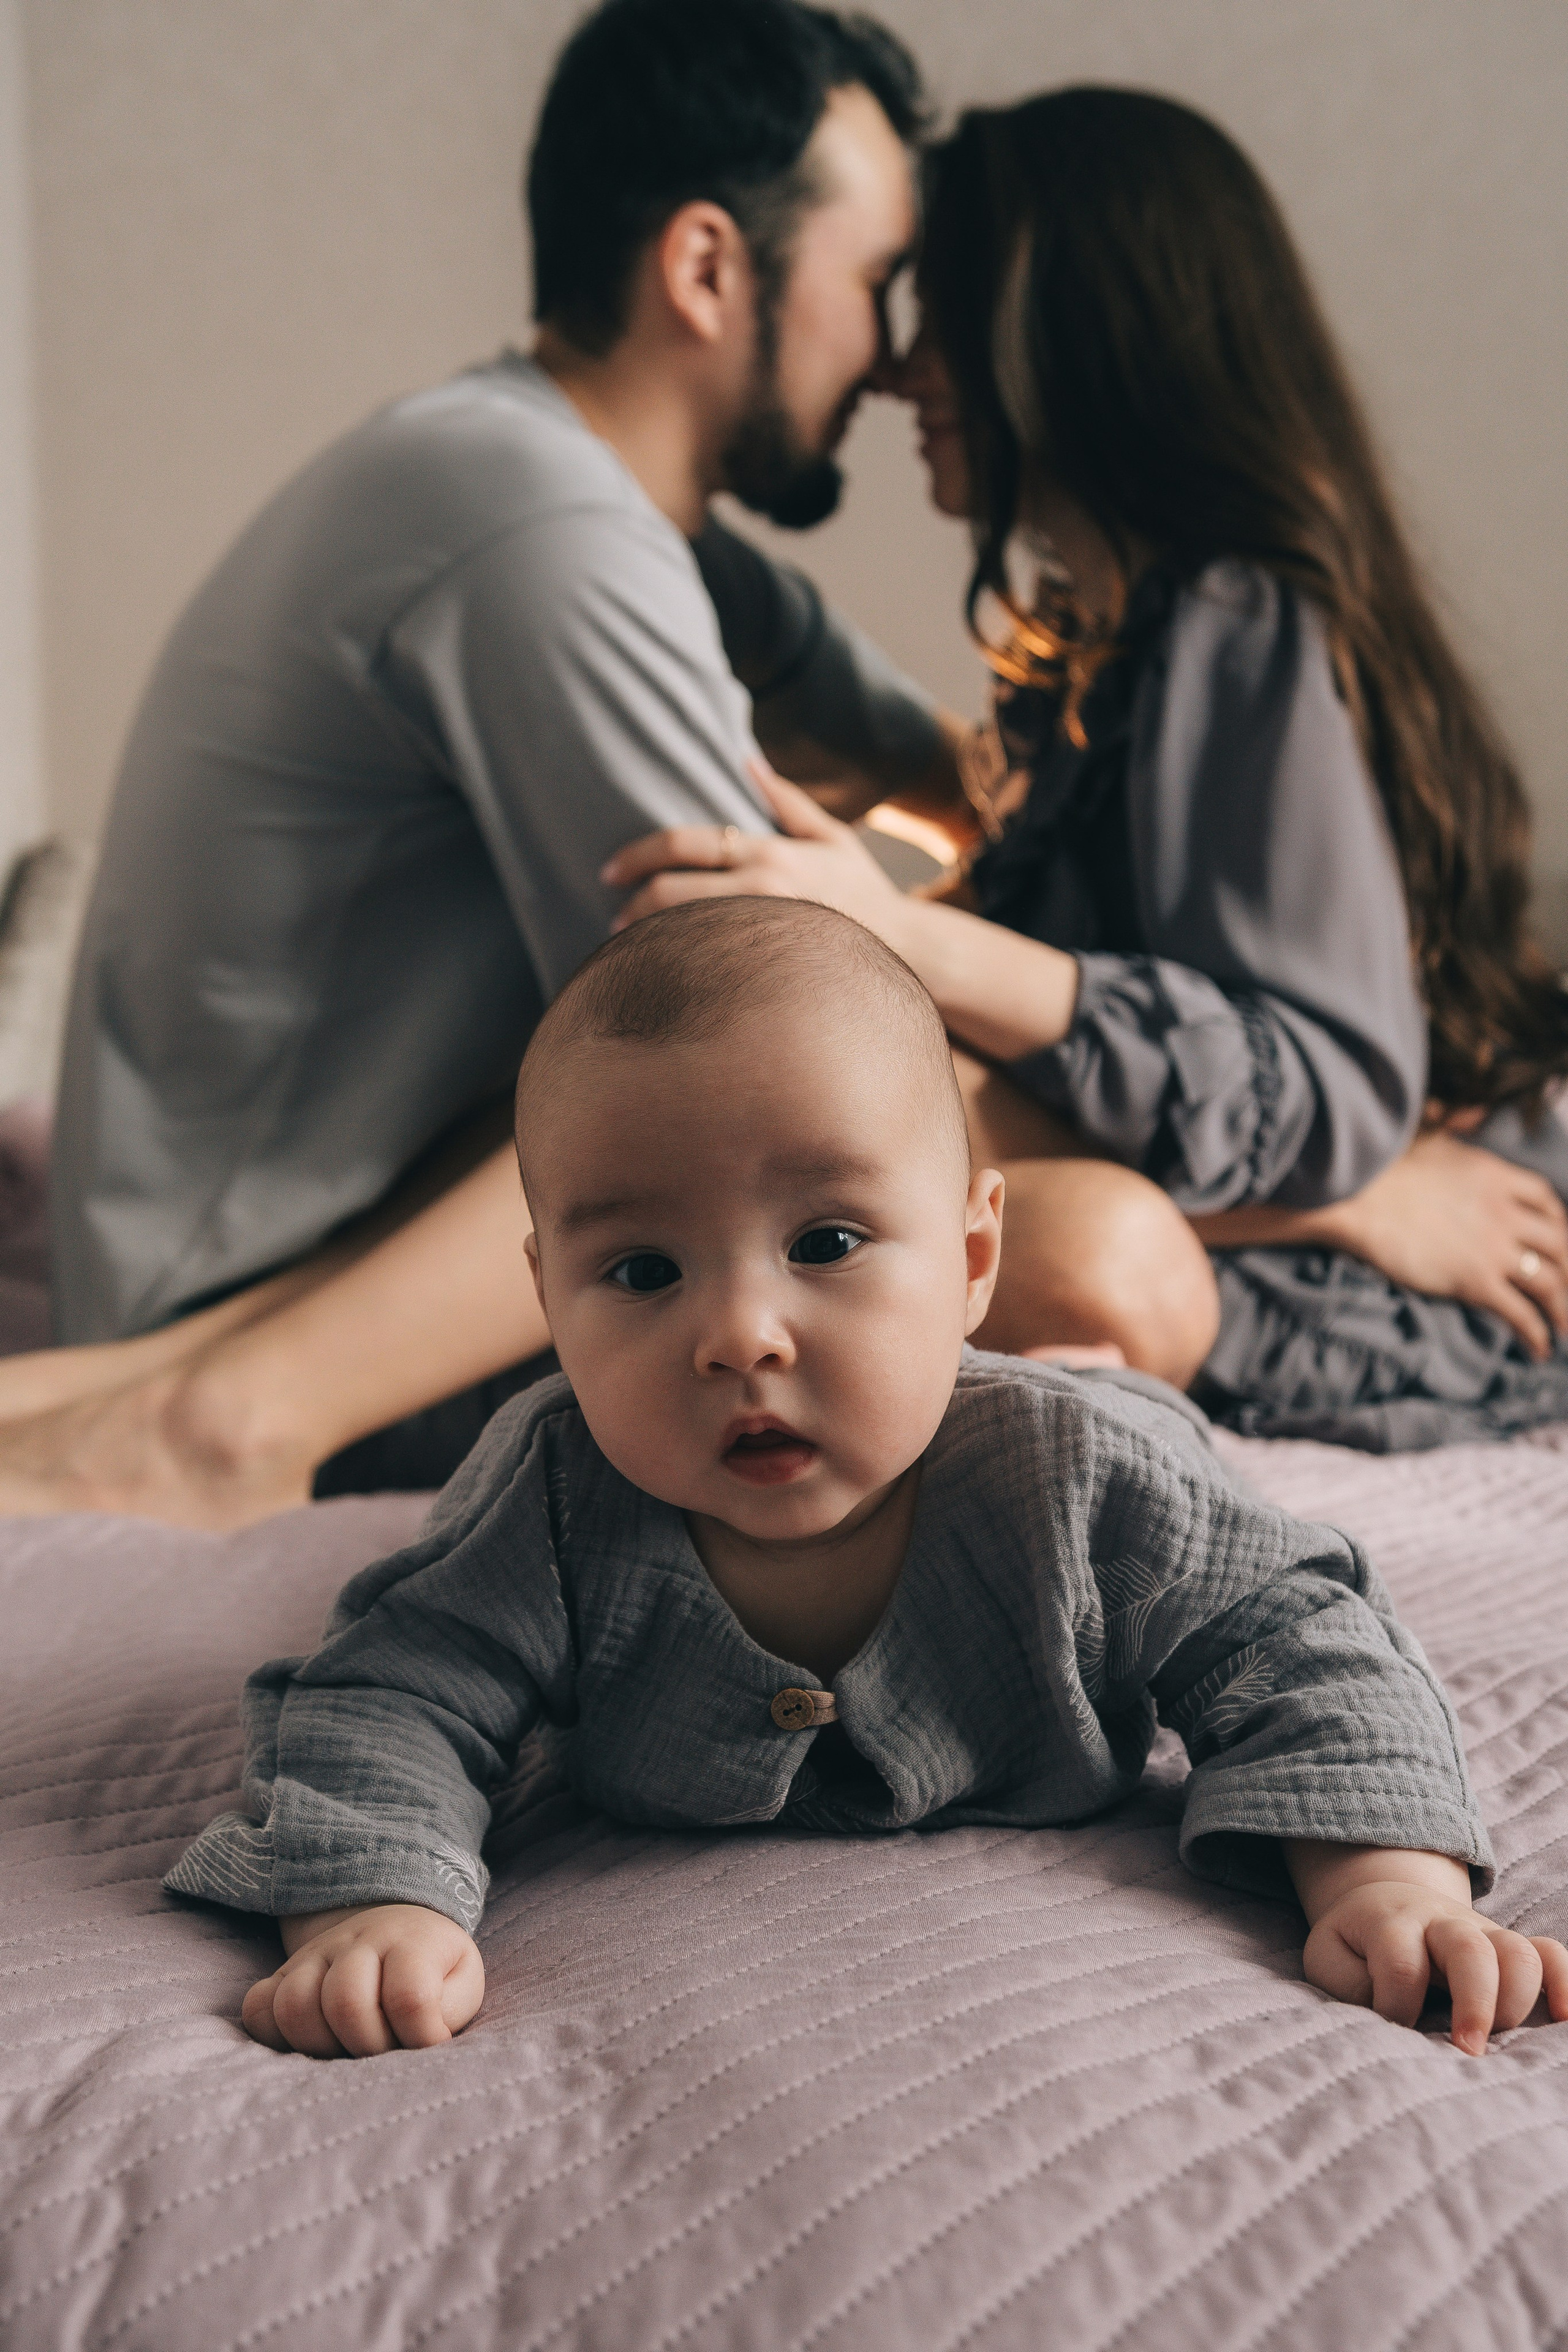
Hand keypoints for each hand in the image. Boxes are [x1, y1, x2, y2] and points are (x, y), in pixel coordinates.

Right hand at [241, 1903, 484, 2058]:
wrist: (395, 1925)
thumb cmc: (433, 1969)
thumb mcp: (461, 1981)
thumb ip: (449, 2012)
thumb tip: (420, 2046)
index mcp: (411, 1942)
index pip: (410, 1995)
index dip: (421, 2036)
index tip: (431, 2044)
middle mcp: (357, 1941)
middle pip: (345, 2002)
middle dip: (368, 2046)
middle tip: (385, 2054)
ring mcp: (315, 1954)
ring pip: (293, 2005)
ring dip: (320, 2046)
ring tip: (347, 2051)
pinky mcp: (284, 1972)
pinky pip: (258, 2007)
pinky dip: (276, 2036)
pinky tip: (309, 2042)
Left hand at [600, 762, 908, 946]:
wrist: (904, 949)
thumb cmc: (862, 892)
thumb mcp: (832, 837)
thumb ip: (786, 800)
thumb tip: (745, 760)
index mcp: (769, 853)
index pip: (686, 844)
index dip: (639, 855)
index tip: (611, 870)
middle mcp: (761, 891)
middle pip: (671, 892)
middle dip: (632, 902)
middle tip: (614, 914)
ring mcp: (762, 932)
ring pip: (682, 932)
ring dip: (644, 937)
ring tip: (628, 942)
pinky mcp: (766, 966)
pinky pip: (705, 966)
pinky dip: (674, 965)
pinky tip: (658, 970)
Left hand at [1303, 1880, 1567, 2052]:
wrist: (1385, 1898)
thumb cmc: (1356, 1944)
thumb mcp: (1330, 1960)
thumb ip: (1350, 1988)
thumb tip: (1393, 2024)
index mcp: (1390, 1923)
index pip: (1400, 1964)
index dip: (1397, 2007)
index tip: (1391, 2034)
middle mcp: (1443, 1923)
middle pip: (1470, 1949)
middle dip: (1474, 2004)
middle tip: (1467, 2051)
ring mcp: (1483, 1933)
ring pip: (1519, 1951)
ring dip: (1516, 2000)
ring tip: (1499, 2040)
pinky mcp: (1510, 1947)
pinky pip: (1551, 1954)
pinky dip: (1564, 1983)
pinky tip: (1561, 2018)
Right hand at [1317, 1131, 1567, 1358]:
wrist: (1358, 1199)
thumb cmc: (1384, 1169)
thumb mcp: (1432, 1137)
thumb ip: (1458, 1126)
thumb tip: (1472, 1108)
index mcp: (1497, 1177)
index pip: (1545, 1199)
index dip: (1558, 1220)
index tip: (1557, 1235)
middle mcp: (1506, 1213)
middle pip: (1559, 1242)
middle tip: (1567, 1285)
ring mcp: (1494, 1249)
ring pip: (1549, 1281)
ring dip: (1564, 1308)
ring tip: (1567, 1328)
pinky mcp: (1475, 1282)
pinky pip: (1520, 1313)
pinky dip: (1537, 1334)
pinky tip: (1541, 1349)